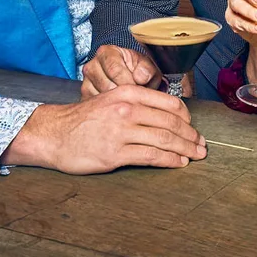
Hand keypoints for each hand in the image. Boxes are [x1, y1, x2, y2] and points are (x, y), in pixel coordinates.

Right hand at [1, 84, 207, 172]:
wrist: (54, 134)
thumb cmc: (85, 118)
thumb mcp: (111, 99)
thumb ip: (137, 103)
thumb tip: (167, 115)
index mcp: (128, 93)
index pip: (169, 104)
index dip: (187, 117)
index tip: (193, 127)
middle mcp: (126, 109)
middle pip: (171, 122)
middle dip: (191, 135)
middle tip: (202, 144)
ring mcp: (121, 131)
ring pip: (164, 139)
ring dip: (185, 148)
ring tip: (196, 154)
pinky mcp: (115, 153)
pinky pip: (150, 156)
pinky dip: (169, 160)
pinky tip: (179, 162)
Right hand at [81, 45, 161, 98]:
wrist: (132, 76)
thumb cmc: (138, 69)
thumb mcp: (147, 66)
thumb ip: (147, 69)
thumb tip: (140, 77)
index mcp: (106, 52)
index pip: (115, 70)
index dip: (129, 81)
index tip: (139, 87)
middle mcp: (92, 65)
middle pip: (107, 86)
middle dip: (124, 94)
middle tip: (135, 95)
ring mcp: (86, 82)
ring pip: (102, 98)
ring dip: (117, 102)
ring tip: (128, 98)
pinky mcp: (85, 97)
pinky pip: (98, 106)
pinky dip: (109, 108)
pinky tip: (118, 103)